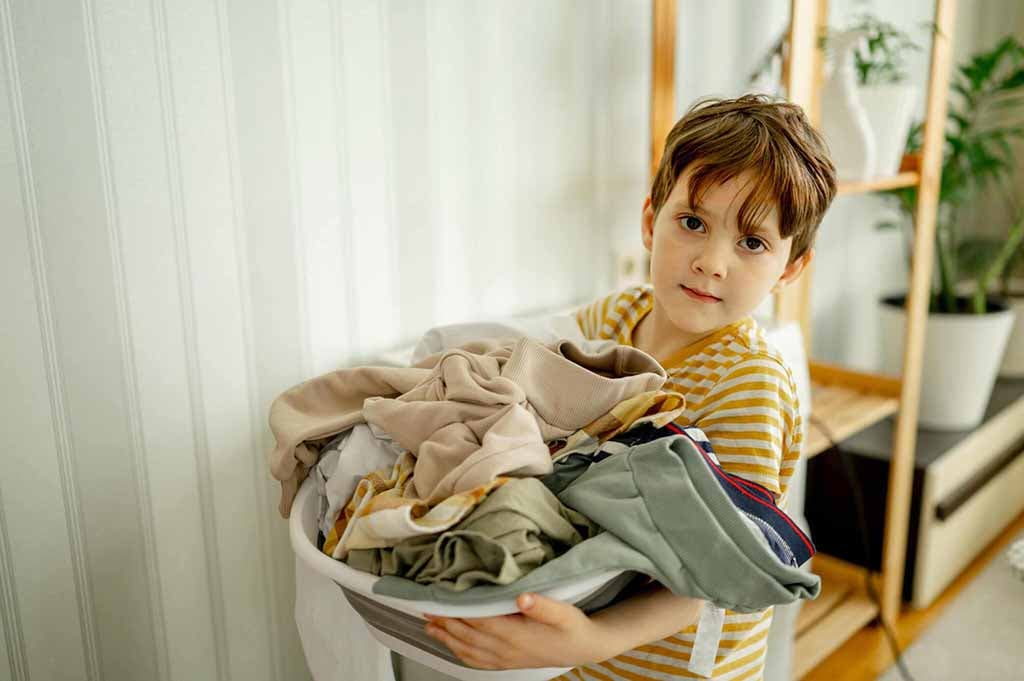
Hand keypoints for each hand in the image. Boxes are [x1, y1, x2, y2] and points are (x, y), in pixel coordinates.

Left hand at [422, 592, 615, 669]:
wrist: (584, 647)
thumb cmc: (573, 626)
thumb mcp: (564, 612)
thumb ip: (543, 604)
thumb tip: (522, 597)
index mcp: (516, 635)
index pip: (478, 621)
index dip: (456, 611)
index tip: (439, 599)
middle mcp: (506, 650)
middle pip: (467, 636)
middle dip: (445, 622)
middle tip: (425, 608)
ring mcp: (505, 658)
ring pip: (468, 650)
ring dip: (447, 638)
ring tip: (429, 625)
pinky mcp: (507, 662)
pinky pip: (477, 661)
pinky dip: (459, 652)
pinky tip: (450, 644)